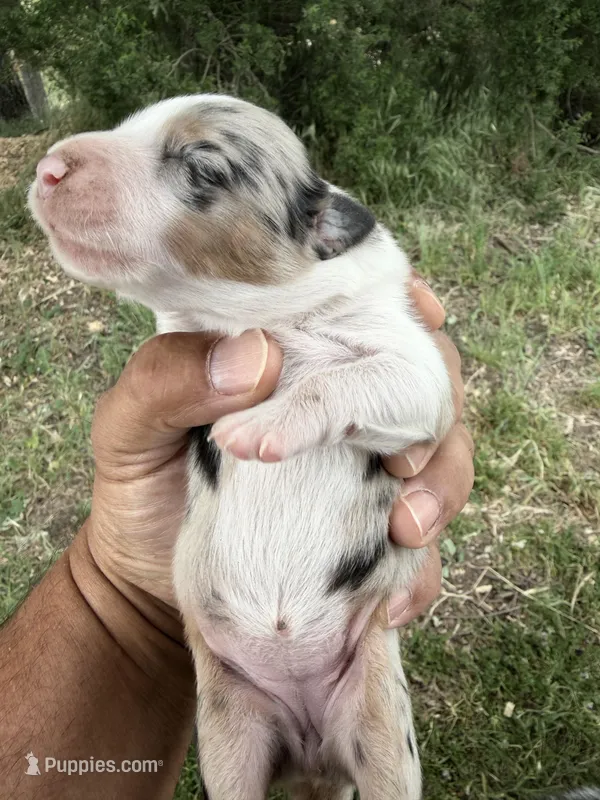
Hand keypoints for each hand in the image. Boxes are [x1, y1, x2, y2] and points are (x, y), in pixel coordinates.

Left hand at [86, 277, 471, 627]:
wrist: (147, 588)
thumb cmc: (141, 491)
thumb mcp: (128, 427)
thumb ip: (168, 380)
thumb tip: (259, 359)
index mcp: (289, 361)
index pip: (362, 313)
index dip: (407, 305)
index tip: (426, 316)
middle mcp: (337, 406)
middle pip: (425, 381)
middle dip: (435, 413)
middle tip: (404, 461)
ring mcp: (362, 470)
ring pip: (441, 457)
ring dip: (441, 488)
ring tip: (406, 529)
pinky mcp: (370, 533)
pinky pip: (420, 548)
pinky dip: (421, 570)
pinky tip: (392, 601)